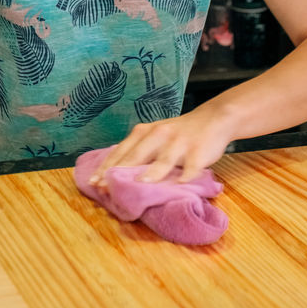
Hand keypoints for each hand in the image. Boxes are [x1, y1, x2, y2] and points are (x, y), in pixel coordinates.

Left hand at [88, 104, 234, 187]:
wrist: (213, 119)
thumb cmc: (178, 133)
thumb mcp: (155, 135)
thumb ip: (138, 150)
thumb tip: (113, 173)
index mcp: (145, 131)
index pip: (122, 151)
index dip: (107, 167)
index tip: (93, 183)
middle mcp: (159, 135)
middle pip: (137, 155)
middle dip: (121, 172)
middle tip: (106, 188)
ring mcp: (179, 143)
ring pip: (163, 160)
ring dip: (151, 173)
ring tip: (139, 185)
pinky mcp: (198, 152)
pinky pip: (190, 167)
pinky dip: (185, 177)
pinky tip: (178, 187)